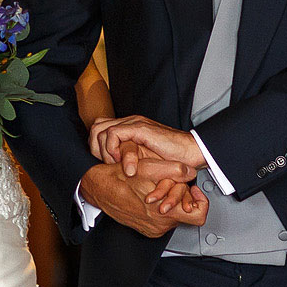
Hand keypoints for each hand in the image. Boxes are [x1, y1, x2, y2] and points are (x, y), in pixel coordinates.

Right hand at [81, 161, 207, 237]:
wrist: (97, 188)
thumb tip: (190, 173)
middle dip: (179, 195)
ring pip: (173, 215)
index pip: (199, 215)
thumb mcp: (149, 168)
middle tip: (169, 182)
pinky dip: (159, 207)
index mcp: (164, 213)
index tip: (192, 190)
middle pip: (184, 212)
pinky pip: (161, 219)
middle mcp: (160, 225)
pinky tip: (149, 195)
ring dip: (168, 200)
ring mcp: (152, 229)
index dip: (200, 201)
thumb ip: (175, 170)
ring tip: (155, 187)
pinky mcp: (145, 229)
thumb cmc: (120, 178)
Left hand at [89, 115, 203, 173]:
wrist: (191, 153)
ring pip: (102, 129)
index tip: (105, 162)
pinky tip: (120, 159)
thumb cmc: (172, 158)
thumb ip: (127, 156)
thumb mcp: (143, 159)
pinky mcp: (141, 128)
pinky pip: (114, 133)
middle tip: (108, 163)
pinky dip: (112, 148)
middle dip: (96, 148)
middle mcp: (130, 122)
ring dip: (104, 150)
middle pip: (96, 127)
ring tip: (115, 163)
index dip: (96, 146)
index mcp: (129, 127)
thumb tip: (108, 164)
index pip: (99, 128)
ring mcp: (135, 123)